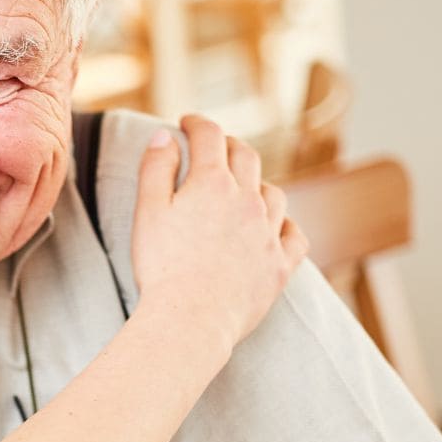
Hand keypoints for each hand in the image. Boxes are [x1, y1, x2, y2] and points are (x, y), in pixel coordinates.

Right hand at [129, 113, 306, 352]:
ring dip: (258, 183)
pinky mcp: (280, 265)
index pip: (210, 137)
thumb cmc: (161, 267)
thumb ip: (155, 169)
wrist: (190, 319)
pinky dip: (285, 224)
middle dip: (229, 145)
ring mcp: (269, 233)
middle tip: (214, 147)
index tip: (187, 123)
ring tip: (244, 188)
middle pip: (247, 157)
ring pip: (274, 193)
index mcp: (212, 183)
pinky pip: (295, 235)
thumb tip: (163, 136)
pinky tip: (276, 227)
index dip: (197, 123)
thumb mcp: (147, 212)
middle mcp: (248, 200)